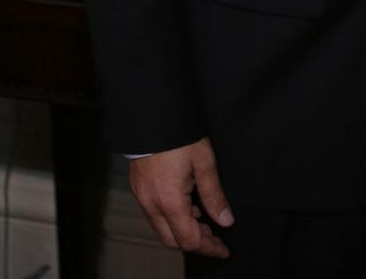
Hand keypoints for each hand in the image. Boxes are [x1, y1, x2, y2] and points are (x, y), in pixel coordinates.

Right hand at [129, 136, 233, 257]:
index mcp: (170, 202)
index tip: (223, 249)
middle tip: (215, 236)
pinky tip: (186, 206)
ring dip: (183, 230)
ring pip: (162, 229)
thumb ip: (214, 194)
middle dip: (195, 242)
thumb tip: (226, 219)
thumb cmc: (179, 136)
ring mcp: (142, 198)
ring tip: (203, 219)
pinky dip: (172, 218)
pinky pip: (154, 215)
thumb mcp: (204, 162)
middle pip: (173, 241)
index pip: (190, 240)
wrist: (151, 116)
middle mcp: (152, 206)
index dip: (209, 248)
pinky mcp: (138, 189)